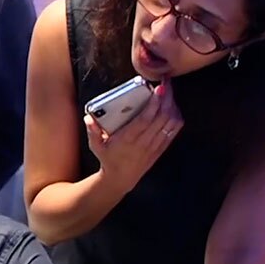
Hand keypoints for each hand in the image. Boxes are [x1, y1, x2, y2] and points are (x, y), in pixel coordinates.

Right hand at [86, 78, 183, 195]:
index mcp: (128, 139)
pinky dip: (176, 118)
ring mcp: (154, 145)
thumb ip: (93, 131)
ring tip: (169, 94)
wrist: (120, 179)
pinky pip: (174, 131)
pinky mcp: (160, 148)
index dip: (154, 103)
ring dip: (173, 107)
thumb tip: (88, 118)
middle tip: (167, 84)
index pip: (145, 119)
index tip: (159, 89)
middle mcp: (144, 142)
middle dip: (167, 98)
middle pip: (162, 117)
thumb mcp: (96, 146)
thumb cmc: (108, 159)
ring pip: (170, 123)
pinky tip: (173, 109)